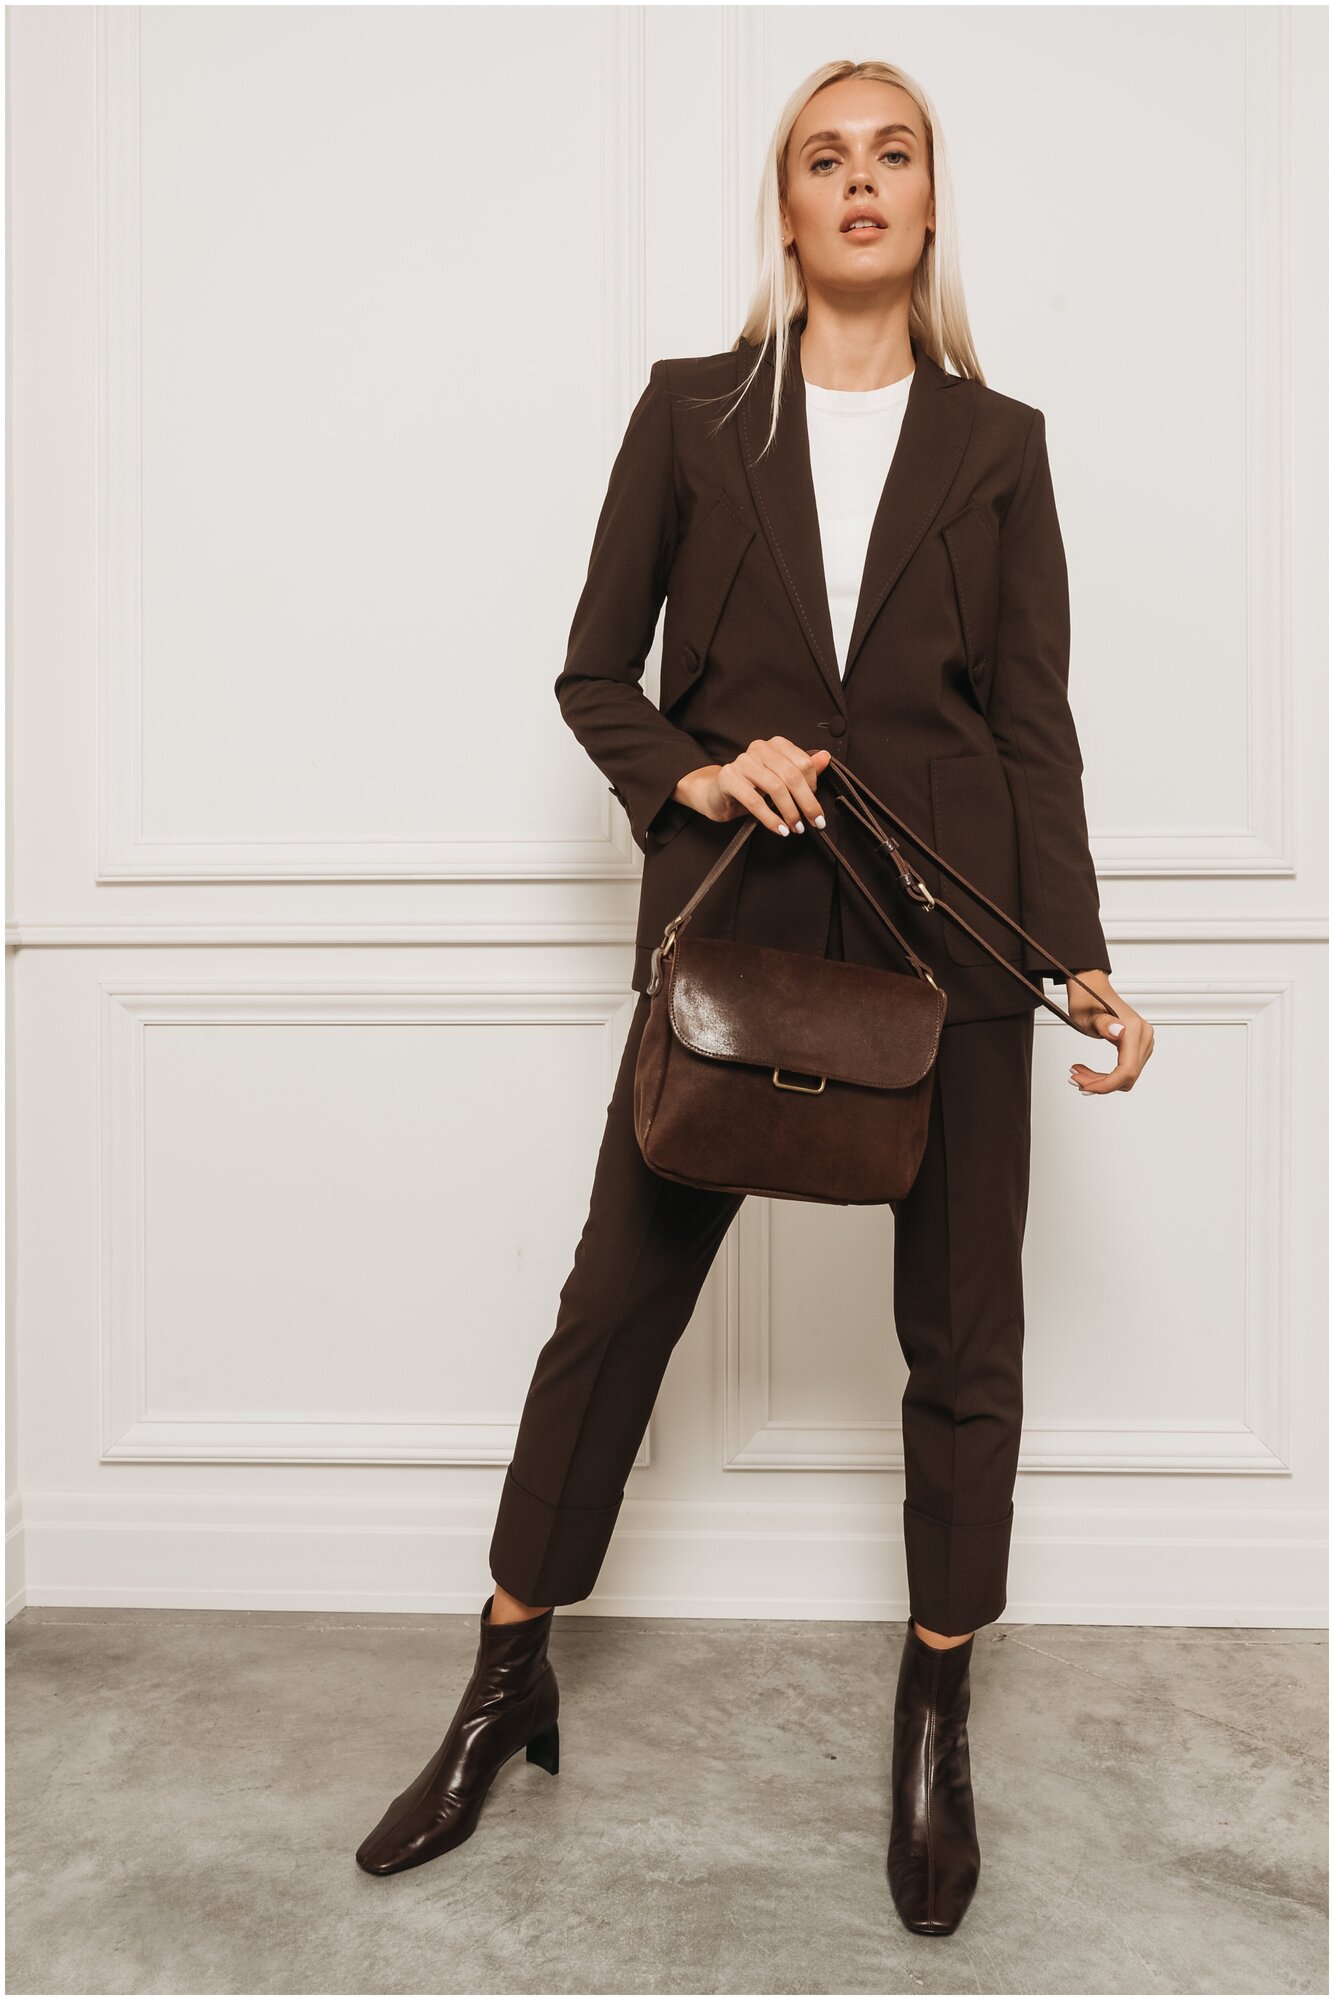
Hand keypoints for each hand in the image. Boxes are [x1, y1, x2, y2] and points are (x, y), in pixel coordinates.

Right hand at [674, 741, 832, 834]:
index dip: (813, 787)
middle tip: (814, 823)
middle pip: (791, 775)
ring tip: (795, 828)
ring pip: (775, 787)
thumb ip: (804, 770)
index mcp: (775, 745)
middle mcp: (759, 749)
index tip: (814, 807)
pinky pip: (754, 800)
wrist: (718, 795)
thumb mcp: (781, 780)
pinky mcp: (729, 778)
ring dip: (789, 812)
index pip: (803, 763)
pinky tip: (779, 829)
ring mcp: (742, 762)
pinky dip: (770, 818)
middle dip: (807, 803)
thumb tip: (825, 758)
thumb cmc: (752, 787)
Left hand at [1065, 970, 1154, 1093]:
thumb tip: (1119, 1032)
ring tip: (1079, 1074)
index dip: (1106, 1084)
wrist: (1091, 987)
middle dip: (1101, 1083)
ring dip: (1102, 1080)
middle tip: (1075, 1078)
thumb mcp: (1087, 1014)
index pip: (1127, 1070)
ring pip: (1126, 1076)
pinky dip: (1107, 1075)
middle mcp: (1144, 1036)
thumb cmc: (1087, 998)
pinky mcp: (1138, 1046)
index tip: (1085, 1087)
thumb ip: (1102, 1023)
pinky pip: (1125, 1069)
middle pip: (1127, 1076)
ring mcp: (1143, 1042)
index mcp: (1134, 1029)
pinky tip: (1089, 1072)